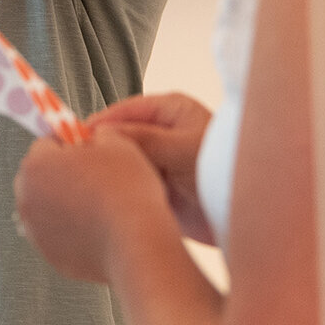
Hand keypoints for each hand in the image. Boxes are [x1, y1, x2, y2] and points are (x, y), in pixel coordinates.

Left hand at [14, 129, 171, 283]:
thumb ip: (97, 134)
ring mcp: (37, 231)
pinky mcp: (52, 256)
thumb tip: (95, 137)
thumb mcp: (117, 143)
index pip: (47, 143)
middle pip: (44, 176)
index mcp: (36, 166)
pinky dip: (74, 229)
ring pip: (52, 206)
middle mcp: (28, 200)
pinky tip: (99, 225)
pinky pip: (60, 234)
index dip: (71, 143)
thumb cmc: (125, 196)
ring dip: (69, 202)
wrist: (136, 245)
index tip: (86, 148)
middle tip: (97, 175)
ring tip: (102, 203)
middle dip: (66, 173)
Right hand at [88, 92, 216, 244]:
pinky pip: (131, 187)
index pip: (122, 112)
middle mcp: (161, 133)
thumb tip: (101, 134)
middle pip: (119, 139)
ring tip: (87, 187)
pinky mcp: (158, 189)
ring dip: (110, 175)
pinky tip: (106, 203)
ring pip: (123, 164)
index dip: (99, 126)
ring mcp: (159, 162)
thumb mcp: (181, 149)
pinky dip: (121, 194)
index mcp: (169, 111)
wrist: (251, 214)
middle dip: (101, 152)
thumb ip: (142, 139)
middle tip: (74, 167)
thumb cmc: (224, 169)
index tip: (73, 141)